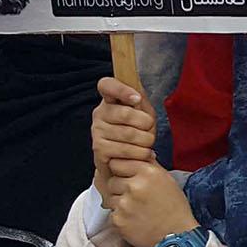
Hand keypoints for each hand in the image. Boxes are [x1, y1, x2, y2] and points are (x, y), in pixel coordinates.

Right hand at [92, 76, 156, 205]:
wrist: (125, 161)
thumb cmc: (136, 132)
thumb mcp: (143, 113)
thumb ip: (141, 103)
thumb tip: (137, 97)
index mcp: (110, 100)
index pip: (107, 85)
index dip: (122, 89)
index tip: (137, 98)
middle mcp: (99, 113)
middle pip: (126, 113)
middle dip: (146, 124)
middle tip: (149, 130)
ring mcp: (97, 131)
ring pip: (129, 134)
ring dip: (146, 141)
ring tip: (147, 143)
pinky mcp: (99, 149)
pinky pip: (126, 150)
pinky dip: (141, 153)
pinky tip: (143, 154)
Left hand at [106, 159, 200, 246]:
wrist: (177, 236)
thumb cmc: (174, 207)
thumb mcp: (167, 180)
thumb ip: (150, 165)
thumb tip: (141, 153)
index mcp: (148, 172)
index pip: (118, 162)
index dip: (122, 170)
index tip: (129, 177)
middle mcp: (134, 185)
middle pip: (112, 180)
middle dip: (120, 187)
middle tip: (136, 196)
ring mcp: (124, 204)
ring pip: (111, 197)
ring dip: (120, 202)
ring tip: (137, 209)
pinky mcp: (118, 220)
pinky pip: (112, 213)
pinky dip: (121, 217)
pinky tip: (135, 220)